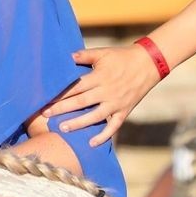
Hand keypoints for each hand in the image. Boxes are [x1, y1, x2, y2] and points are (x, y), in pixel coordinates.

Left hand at [43, 44, 162, 145]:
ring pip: (95, 116)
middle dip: (62, 109)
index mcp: (100, 76)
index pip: (76, 87)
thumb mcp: (103, 53)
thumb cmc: (122, 56)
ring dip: (79, 123)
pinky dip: (104, 136)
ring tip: (63, 129)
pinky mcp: (125, 111)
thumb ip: (85, 55)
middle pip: (81, 102)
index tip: (45, 99)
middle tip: (46, 115)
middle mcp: (107, 91)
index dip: (60, 93)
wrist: (149, 63)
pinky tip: (91, 143)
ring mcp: (116, 103)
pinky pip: (114, 126)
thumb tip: (67, 57)